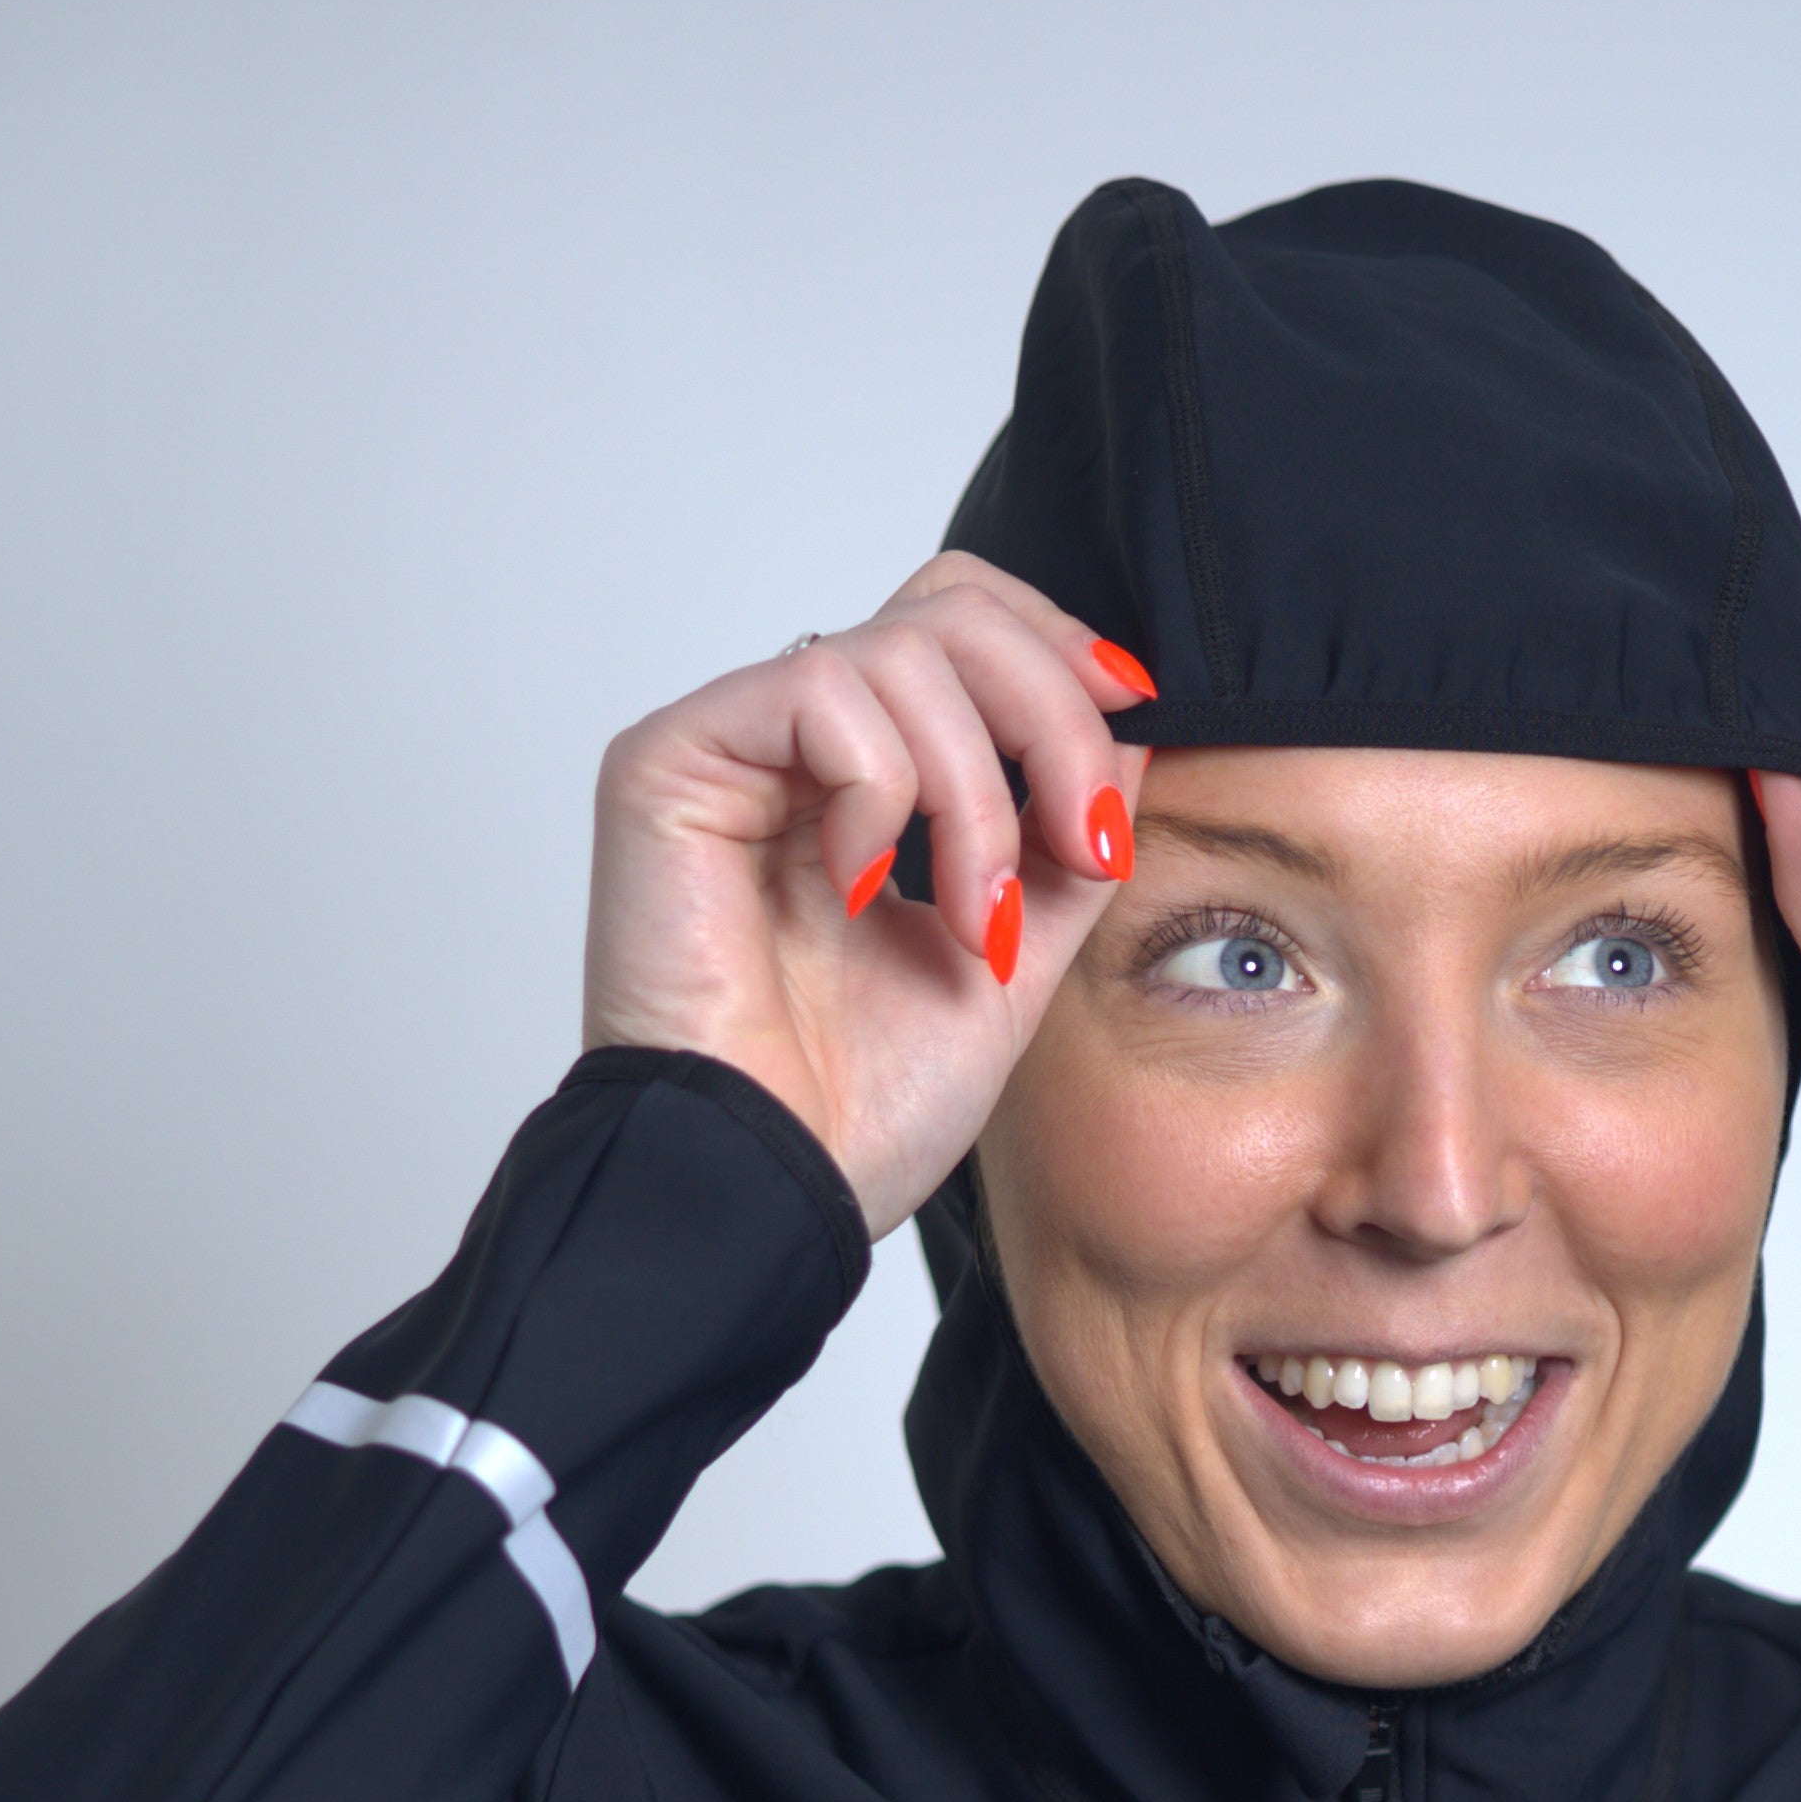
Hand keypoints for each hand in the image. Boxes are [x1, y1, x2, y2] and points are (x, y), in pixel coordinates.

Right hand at [580, 555, 1156, 1237]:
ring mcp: (730, 747)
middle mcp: (792, 748)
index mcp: (862, 781)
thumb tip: (1128, 722)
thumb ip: (1065, 837)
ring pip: (902, 650)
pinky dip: (881, 790)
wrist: (776, 1193)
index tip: (1131, 723)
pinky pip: (821, 690)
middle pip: (947, 607)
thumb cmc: (861, 1111)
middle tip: (1084, 842)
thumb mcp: (1017, 953)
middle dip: (1050, 713)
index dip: (1058, 653)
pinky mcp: (669, 761)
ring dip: (977, 795)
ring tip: (973, 922)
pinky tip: (859, 889)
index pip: (965, 630)